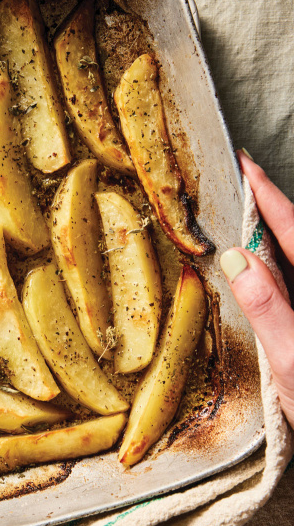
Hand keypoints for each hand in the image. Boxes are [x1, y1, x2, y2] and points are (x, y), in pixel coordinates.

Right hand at [220, 151, 293, 427]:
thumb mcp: (292, 361)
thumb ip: (269, 308)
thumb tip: (238, 258)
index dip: (268, 197)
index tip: (245, 165)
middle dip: (271, 209)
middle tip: (242, 183)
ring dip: (276, 237)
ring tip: (248, 218)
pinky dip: (279, 267)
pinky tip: (264, 270)